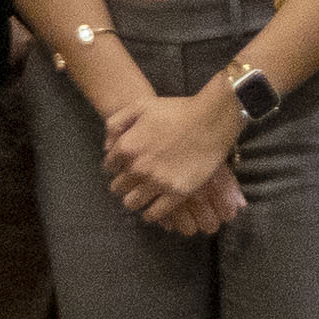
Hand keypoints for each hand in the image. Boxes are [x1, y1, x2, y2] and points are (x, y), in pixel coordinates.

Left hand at [106, 84, 245, 236]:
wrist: (211, 120)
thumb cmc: (177, 109)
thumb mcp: (141, 105)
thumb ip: (117, 123)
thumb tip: (107, 148)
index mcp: (127, 147)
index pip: (110, 166)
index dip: (116, 166)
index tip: (123, 166)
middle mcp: (138, 168)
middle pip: (118, 187)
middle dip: (123, 184)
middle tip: (133, 182)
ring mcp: (157, 182)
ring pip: (132, 203)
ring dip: (133, 200)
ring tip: (141, 196)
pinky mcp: (176, 193)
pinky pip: (155, 213)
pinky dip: (150, 213)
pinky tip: (152, 210)